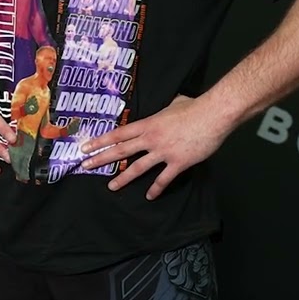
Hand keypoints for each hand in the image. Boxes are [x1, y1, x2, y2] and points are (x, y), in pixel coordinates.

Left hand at [78, 95, 229, 199]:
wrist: (213, 115)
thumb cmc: (194, 107)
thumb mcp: (173, 103)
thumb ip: (164, 110)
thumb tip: (169, 106)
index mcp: (147, 124)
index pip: (118, 134)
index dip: (100, 141)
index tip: (86, 147)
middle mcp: (150, 139)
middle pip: (121, 151)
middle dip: (101, 159)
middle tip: (85, 165)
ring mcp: (163, 152)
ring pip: (138, 168)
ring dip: (123, 178)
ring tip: (111, 186)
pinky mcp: (178, 163)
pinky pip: (164, 179)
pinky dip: (156, 188)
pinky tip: (150, 196)